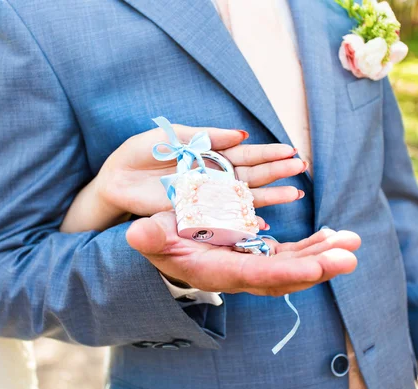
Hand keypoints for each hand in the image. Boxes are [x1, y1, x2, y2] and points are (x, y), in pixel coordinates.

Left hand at [61, 124, 306, 231]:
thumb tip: (242, 135)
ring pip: (242, 196)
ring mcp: (205, 196)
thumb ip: (206, 136)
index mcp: (207, 154)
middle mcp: (211, 176)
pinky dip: (243, 221)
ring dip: (269, 196)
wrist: (116, 179)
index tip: (289, 150)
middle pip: (250, 174)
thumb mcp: (174, 136)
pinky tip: (264, 224)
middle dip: (276, 171)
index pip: (244, 153)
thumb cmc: (140, 153)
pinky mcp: (194, 214)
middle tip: (301, 169)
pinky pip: (223, 218)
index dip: (267, 152)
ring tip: (295, 194)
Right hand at [126, 212, 360, 295]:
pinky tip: (337, 237)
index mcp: (215, 271)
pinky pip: (293, 254)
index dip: (284, 272)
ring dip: (324, 255)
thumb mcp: (153, 236)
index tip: (315, 267)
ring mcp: (255, 264)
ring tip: (352, 241)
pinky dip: (316, 247)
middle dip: (318, 266)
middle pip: (284, 275)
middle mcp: (240, 273)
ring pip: (294, 265)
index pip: (254, 275)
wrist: (172, 248)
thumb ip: (149, 237)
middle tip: (349, 255)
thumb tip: (138, 234)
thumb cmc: (162, 240)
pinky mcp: (262, 254)